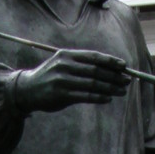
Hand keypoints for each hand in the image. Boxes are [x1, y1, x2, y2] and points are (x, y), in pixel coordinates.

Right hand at [13, 50, 130, 112]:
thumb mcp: (61, 64)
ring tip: (121, 91)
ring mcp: (62, 80)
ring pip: (92, 83)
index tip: (124, 66)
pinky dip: (98, 97)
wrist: (27, 90)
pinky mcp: (61, 94)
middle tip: (127, 81)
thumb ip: (80, 65)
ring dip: (110, 87)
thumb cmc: (49, 77)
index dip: (110, 61)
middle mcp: (65, 65)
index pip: (93, 56)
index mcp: (66, 55)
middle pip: (95, 70)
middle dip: (114, 76)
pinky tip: (108, 98)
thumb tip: (106, 69)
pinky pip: (85, 96)